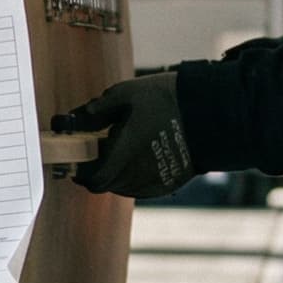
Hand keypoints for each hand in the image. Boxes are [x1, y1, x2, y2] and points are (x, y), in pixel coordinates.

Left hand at [53, 72, 196, 197]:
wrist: (210, 112)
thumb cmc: (165, 100)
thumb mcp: (125, 94)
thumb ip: (95, 110)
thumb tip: (72, 120)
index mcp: (124, 154)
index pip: (93, 180)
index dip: (81, 173)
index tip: (77, 159)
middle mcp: (138, 174)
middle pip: (106, 184)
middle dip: (98, 168)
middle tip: (100, 147)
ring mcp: (155, 182)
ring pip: (123, 187)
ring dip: (115, 173)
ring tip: (123, 148)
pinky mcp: (168, 185)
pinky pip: (140, 187)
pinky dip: (133, 177)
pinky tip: (140, 156)